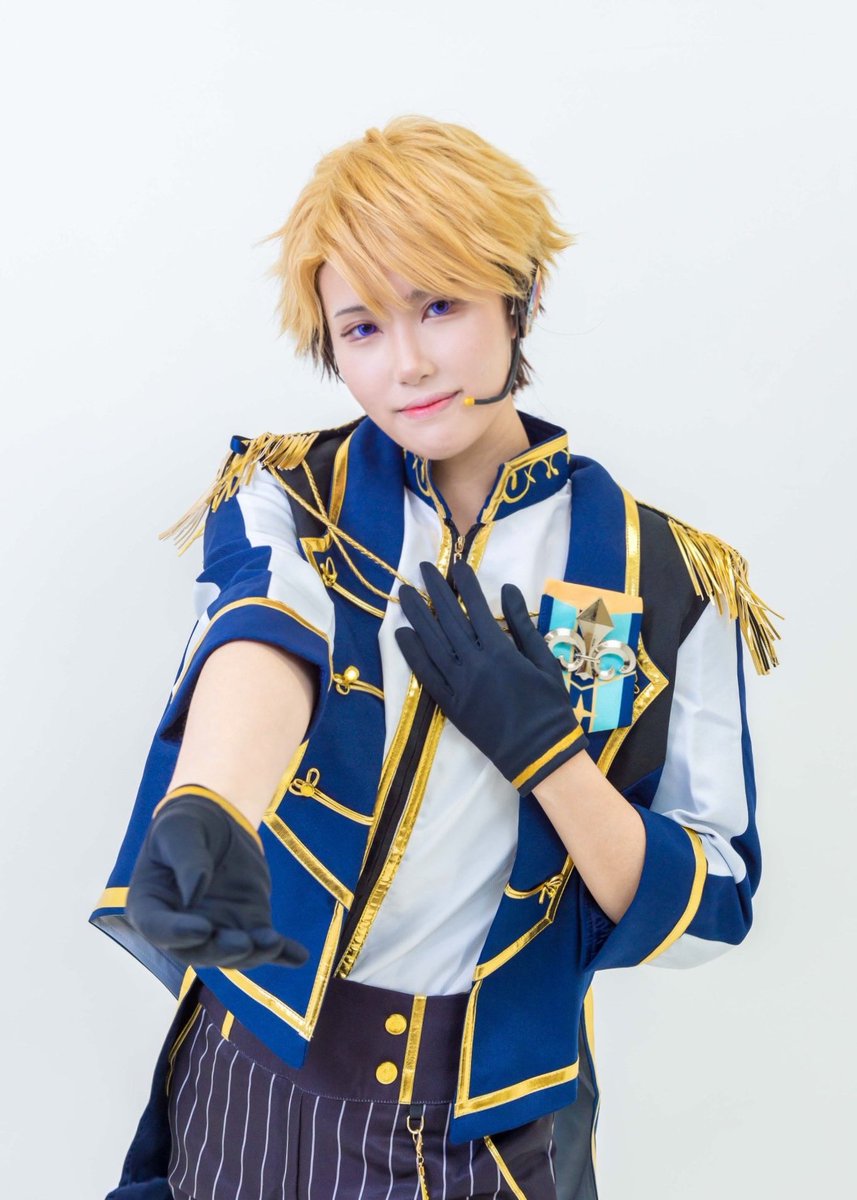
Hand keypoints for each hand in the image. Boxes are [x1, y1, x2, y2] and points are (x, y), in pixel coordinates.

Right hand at [126, 788, 307, 969]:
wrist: (214, 824)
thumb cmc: (186, 825)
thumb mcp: (180, 832)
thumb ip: (187, 860)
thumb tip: (195, 892)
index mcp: (152, 907)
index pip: (160, 929)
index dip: (178, 933)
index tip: (201, 928)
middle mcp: (183, 929)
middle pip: (200, 951)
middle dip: (223, 951)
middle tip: (244, 943)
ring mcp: (218, 929)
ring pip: (235, 954)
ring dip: (255, 954)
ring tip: (275, 943)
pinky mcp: (248, 924)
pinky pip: (264, 943)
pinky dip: (283, 953)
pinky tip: (299, 956)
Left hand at [395, 561, 587, 795]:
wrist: (540, 752)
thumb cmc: (549, 705)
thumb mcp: (545, 661)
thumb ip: (523, 625)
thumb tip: (508, 590)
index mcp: (501, 652)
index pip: (476, 609)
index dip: (464, 585)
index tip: (455, 565)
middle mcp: (475, 664)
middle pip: (449, 621)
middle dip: (435, 592)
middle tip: (423, 569)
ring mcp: (459, 686)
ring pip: (431, 644)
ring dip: (417, 617)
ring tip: (406, 594)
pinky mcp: (450, 705)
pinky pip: (426, 676)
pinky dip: (413, 654)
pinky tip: (402, 635)